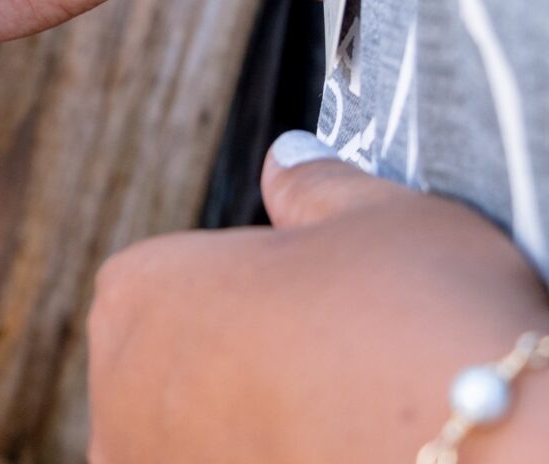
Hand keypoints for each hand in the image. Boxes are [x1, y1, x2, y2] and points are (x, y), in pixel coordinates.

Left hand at [87, 132, 548, 463]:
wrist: (481, 457)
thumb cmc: (418, 328)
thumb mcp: (379, 218)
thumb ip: (314, 189)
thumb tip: (289, 163)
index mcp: (137, 290)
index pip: (177, 280)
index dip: (256, 290)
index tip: (315, 302)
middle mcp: (117, 389)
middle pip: (179, 364)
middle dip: (247, 362)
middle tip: (338, 363)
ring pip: (198, 436)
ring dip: (254, 425)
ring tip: (341, 417)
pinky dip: (269, 459)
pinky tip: (329, 450)